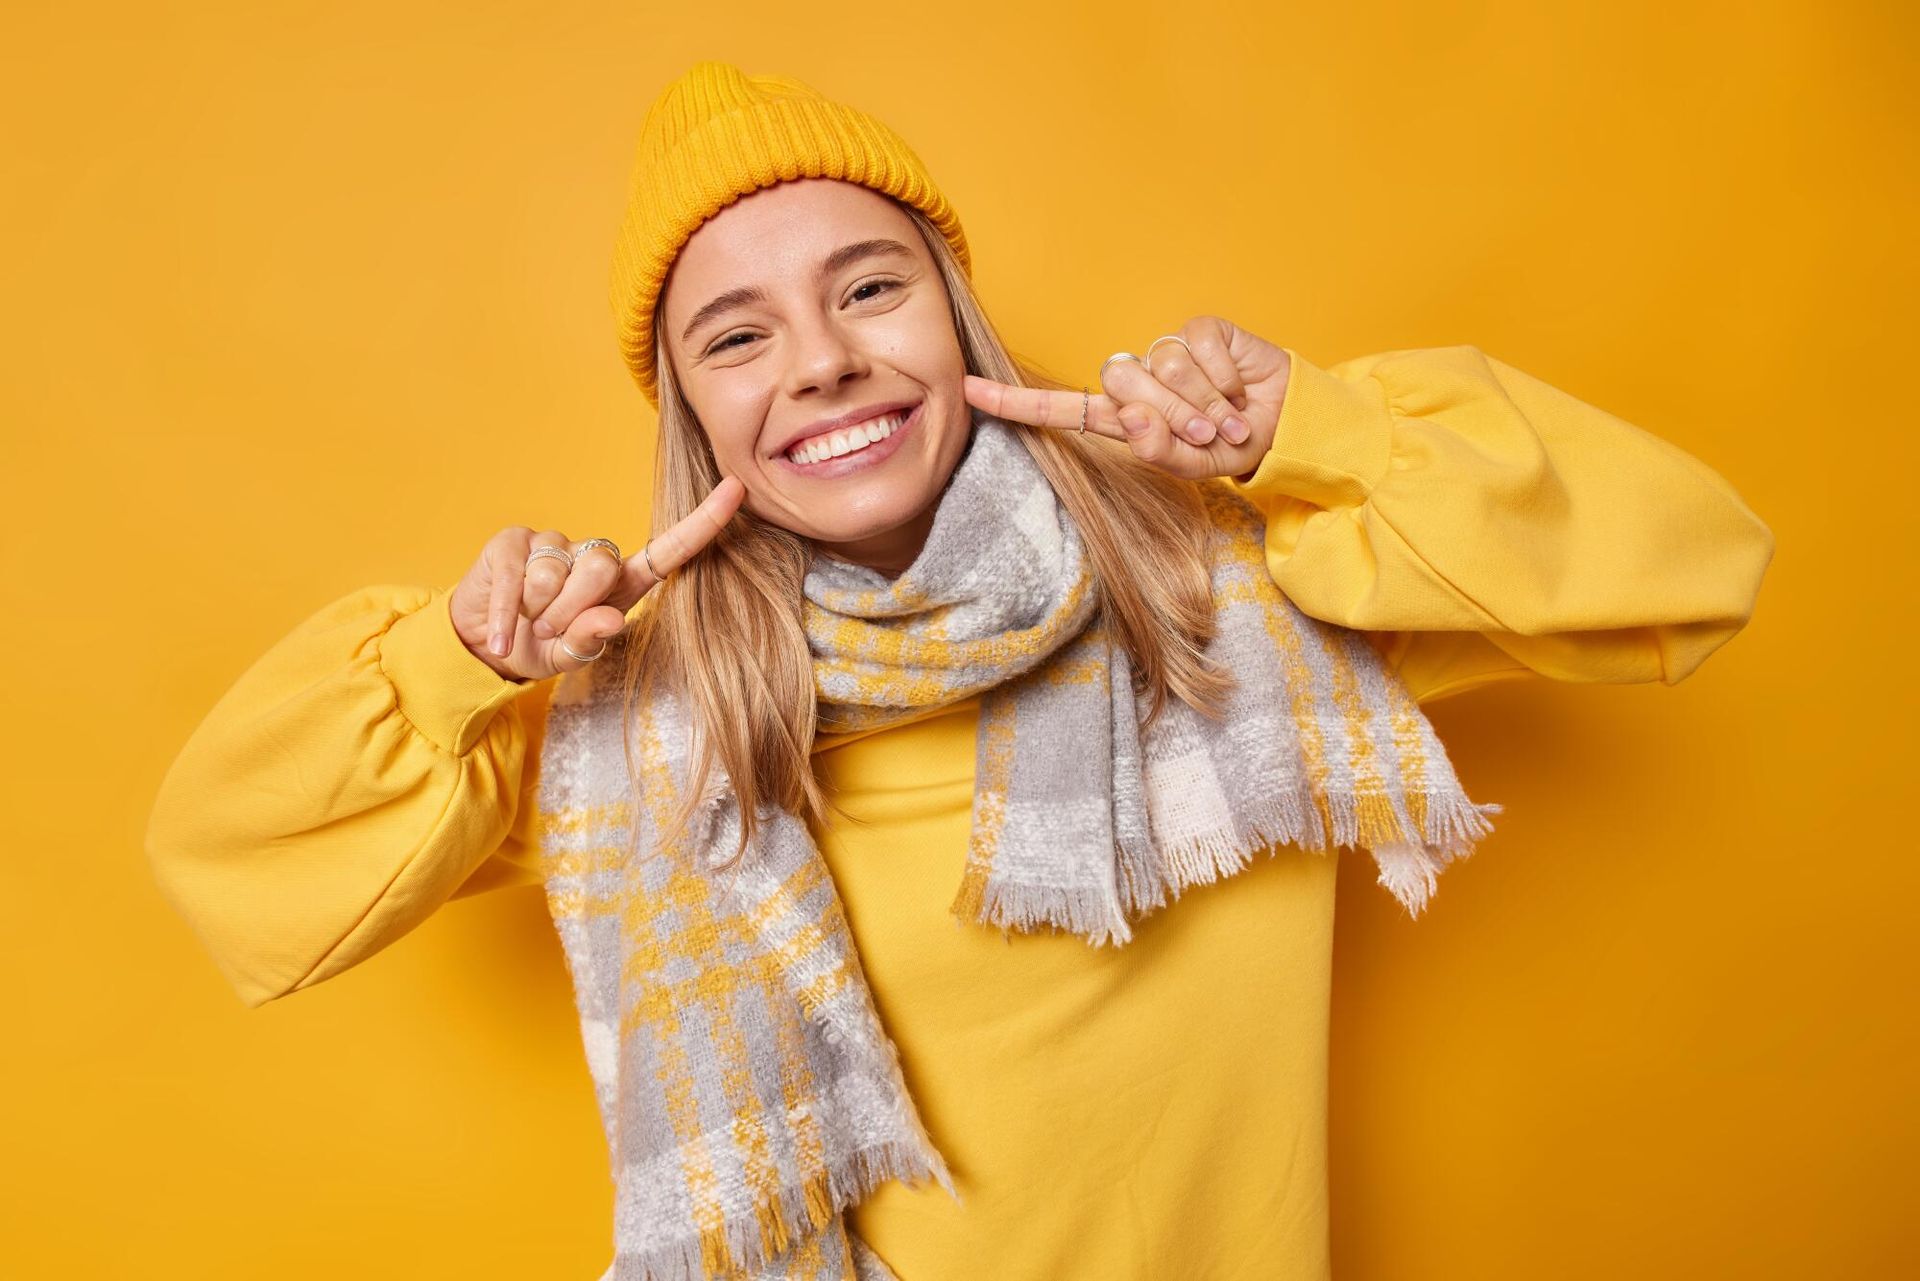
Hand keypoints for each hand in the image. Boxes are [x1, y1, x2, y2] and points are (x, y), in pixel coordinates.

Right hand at [446, 475, 746, 682]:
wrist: (482, 646)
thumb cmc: (537, 647)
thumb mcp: (568, 656)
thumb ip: (589, 640)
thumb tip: (609, 620)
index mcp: (620, 583)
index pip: (668, 550)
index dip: (703, 522)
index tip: (737, 489)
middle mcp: (590, 554)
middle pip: (601, 567)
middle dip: (570, 610)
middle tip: (549, 628)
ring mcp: (551, 543)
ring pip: (554, 575)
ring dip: (536, 612)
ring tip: (526, 620)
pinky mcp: (512, 541)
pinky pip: (517, 578)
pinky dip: (508, 616)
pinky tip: (501, 636)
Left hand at [962, 314, 1291, 480]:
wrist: (1286, 423)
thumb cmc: (1232, 446)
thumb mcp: (1196, 466)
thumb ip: (1161, 452)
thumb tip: (1132, 420)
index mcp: (1123, 418)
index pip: (1061, 409)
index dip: (1015, 403)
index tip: (967, 391)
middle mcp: (1138, 381)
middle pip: (1123, 384)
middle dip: (1171, 417)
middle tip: (1206, 434)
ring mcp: (1167, 352)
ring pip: (1161, 367)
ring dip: (1202, 402)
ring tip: (1226, 418)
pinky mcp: (1201, 329)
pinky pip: (1197, 347)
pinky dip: (1222, 377)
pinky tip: (1237, 390)